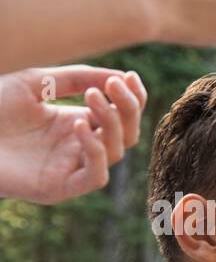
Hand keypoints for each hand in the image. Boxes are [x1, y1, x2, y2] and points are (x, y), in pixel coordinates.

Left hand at [0, 67, 145, 203]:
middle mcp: (80, 147)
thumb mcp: (36, 82)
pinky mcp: (61, 187)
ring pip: (116, 152)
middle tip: (112, 85)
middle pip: (127, 134)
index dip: (133, 98)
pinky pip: (96, 176)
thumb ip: (76, 78)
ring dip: (111, 123)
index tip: (130, 76)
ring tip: (91, 97)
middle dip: (127, 108)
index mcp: (78, 124)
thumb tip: (119, 75)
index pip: (122, 116)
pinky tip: (80, 126)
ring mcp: (72, 168)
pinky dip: (96, 151)